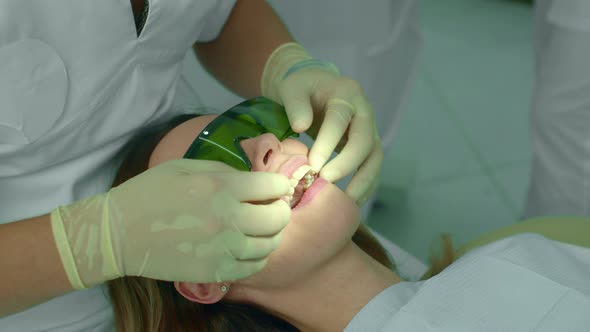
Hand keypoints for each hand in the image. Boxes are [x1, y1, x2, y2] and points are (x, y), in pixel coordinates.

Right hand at [50, 159, 291, 288]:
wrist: (118, 234)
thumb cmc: (149, 193)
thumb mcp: (185, 166)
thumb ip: (224, 170)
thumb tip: (253, 179)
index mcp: (221, 186)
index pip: (273, 186)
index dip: (278, 185)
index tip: (273, 188)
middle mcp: (228, 218)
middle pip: (278, 217)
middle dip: (279, 210)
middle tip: (269, 208)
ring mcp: (223, 248)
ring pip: (270, 245)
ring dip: (270, 235)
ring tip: (258, 230)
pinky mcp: (215, 271)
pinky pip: (253, 267)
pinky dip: (257, 257)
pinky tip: (247, 249)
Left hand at [261, 43, 382, 205]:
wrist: (314, 87)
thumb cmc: (301, 88)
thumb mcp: (292, 88)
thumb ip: (295, 104)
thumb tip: (300, 127)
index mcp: (346, 94)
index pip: (340, 120)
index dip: (328, 143)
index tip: (312, 164)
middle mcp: (364, 112)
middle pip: (364, 140)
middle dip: (347, 164)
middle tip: (326, 181)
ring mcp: (369, 130)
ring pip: (375, 157)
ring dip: (363, 182)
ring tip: (345, 202)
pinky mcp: (367, 146)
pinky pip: (371, 168)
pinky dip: (364, 187)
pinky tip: (350, 202)